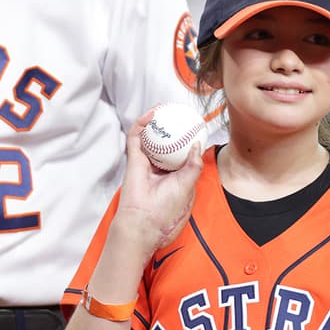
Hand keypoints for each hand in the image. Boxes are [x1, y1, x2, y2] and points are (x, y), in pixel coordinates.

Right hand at [113, 109, 205, 259]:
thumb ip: (194, 165)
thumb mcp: (189, 185)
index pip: (181, 154)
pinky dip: (142, 123)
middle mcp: (159, 168)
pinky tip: (153, 114)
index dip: (187, 140)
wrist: (143, 221)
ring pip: (150, 137)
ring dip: (156, 121)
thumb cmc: (166, 208)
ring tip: (165, 108)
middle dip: (171, 128)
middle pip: (165, 142)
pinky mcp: (133, 159)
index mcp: (174, 176)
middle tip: (179, 114)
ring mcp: (145, 162)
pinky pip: (136, 136)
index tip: (194, 127)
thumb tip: (196, 145)